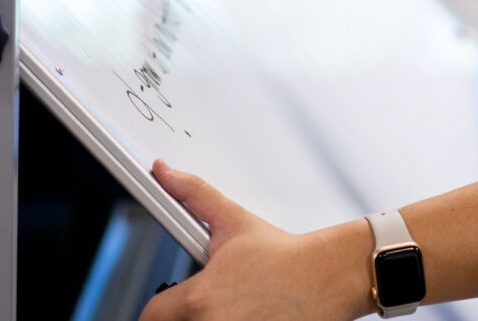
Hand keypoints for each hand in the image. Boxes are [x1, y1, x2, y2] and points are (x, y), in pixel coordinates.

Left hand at [140, 161, 356, 320]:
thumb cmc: (283, 254)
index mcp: (200, 298)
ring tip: (228, 305)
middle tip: (205, 300)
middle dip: (182, 314)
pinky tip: (244, 312)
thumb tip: (163, 172)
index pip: (151, 314)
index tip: (171, 299)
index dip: (161, 304)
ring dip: (205, 320)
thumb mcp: (233, 221)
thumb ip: (192, 195)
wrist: (326, 277)